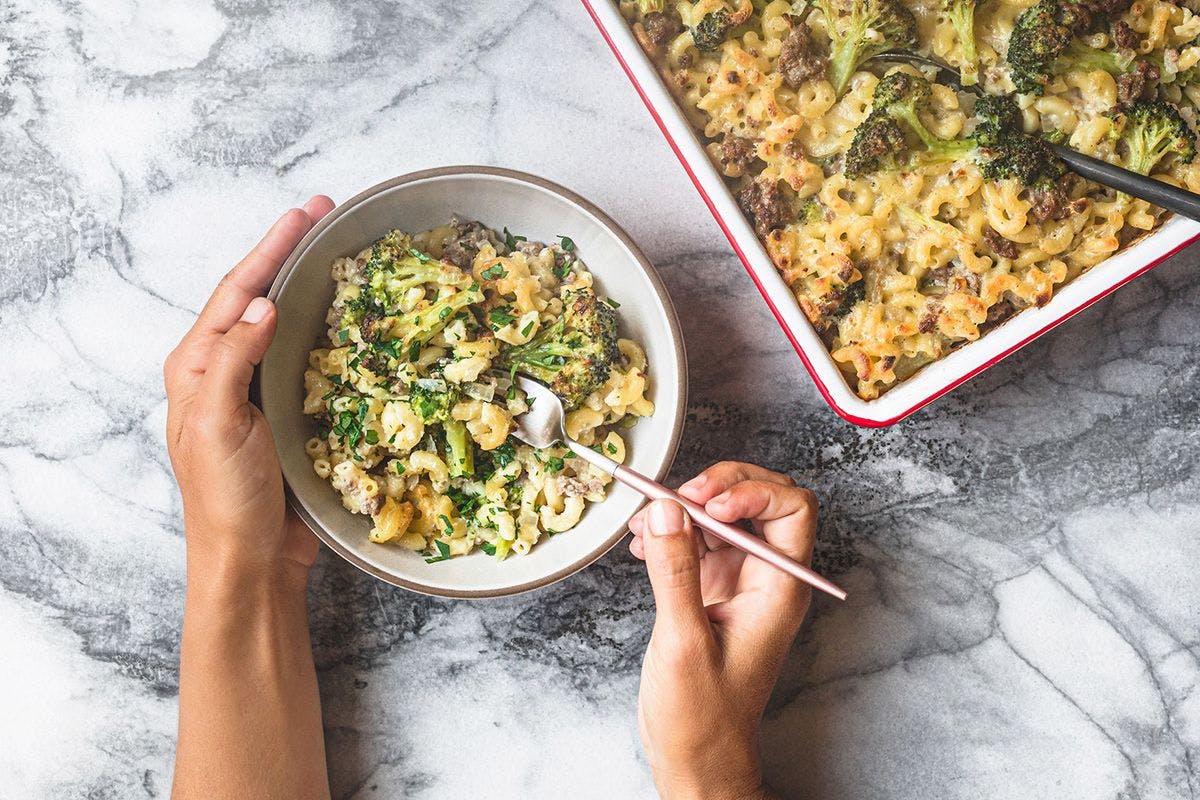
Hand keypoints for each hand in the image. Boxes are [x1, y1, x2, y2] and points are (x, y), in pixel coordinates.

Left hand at [164, 196, 334, 587]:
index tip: (304, 214)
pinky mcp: (285, 413)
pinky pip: (306, 358)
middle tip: (325, 215)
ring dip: (308, 285)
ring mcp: (255, 391)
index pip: (236, 291)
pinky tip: (349, 319)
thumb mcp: (220, 424)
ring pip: (283, 323)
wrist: (250, 559)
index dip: (271, 249)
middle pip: (257, 295)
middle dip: (289, 253)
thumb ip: (235, 360)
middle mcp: (224, 371)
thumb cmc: (225, 498)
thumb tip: (261, 303)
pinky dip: (326, 330)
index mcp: (197, 367)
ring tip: (338, 253)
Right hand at [629, 462, 816, 799]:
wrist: (698, 758)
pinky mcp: (712, 589)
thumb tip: (664, 510)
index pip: (790, 509)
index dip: (752, 491)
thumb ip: (675, 571)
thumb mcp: (684, 641)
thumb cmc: (704, 718)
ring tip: (645, 521)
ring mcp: (740, 581)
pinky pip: (697, 540)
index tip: (707, 502)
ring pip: (723, 515)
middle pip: (760, 500)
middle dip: (716, 488)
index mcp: (781, 589)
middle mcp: (767, 578)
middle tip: (675, 497)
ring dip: (684, 508)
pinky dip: (669, 532)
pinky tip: (642, 543)